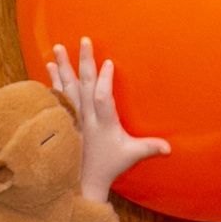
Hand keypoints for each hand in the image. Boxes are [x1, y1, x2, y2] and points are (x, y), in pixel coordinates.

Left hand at [47, 40, 170, 201]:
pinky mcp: (65, 119)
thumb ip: (150, 148)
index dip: (105, 81)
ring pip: (67, 87)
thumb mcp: (132, 155)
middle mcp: (86, 118)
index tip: (108, 63)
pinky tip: (49, 66)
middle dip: (85, 62)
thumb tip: (170, 148)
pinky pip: (58, 96)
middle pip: (84, 85)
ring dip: (63, 67)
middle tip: (84, 40)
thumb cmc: (109, 166)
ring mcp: (74, 117)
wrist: (81, 181)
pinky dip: (53, 81)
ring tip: (58, 47)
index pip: (102, 98)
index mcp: (103, 123)